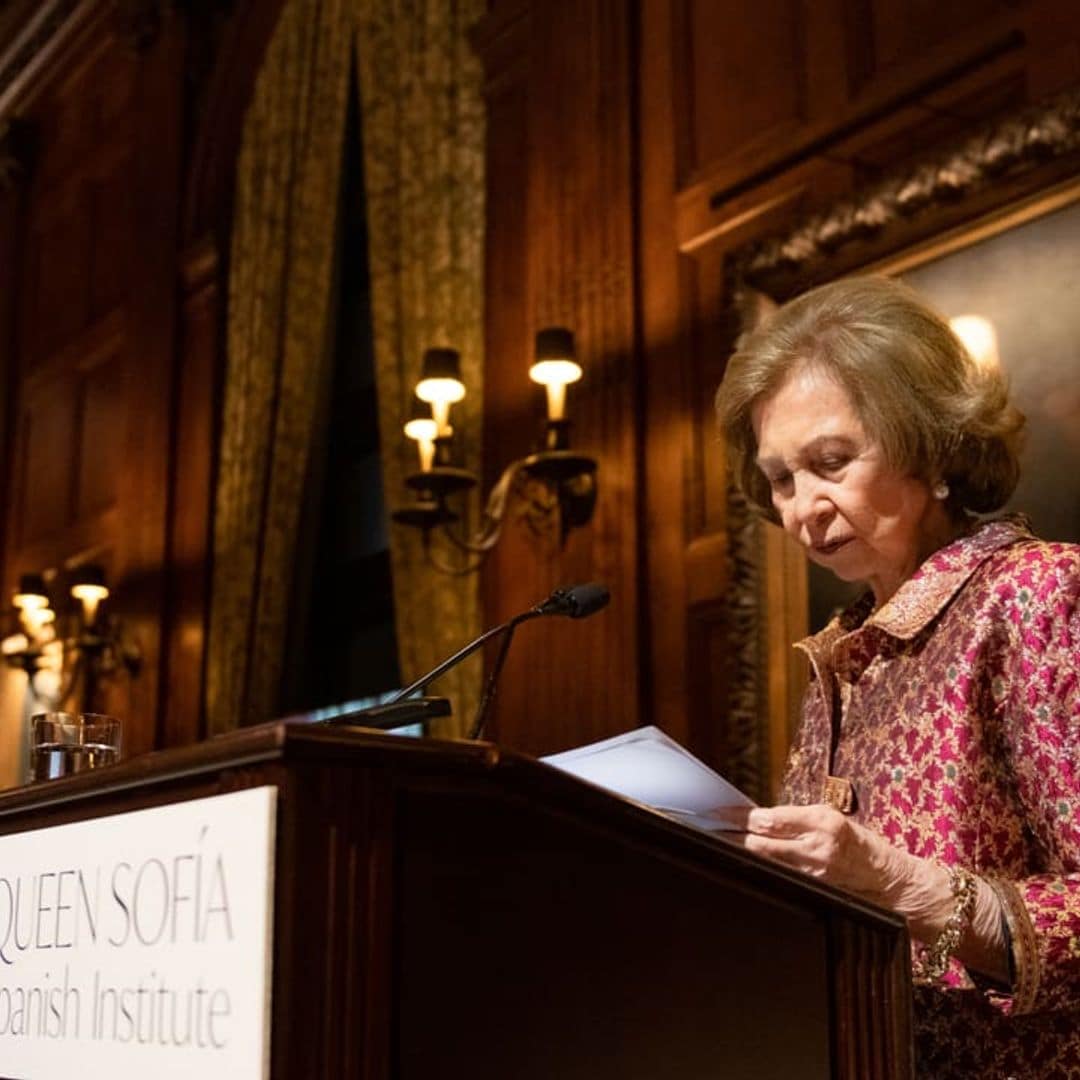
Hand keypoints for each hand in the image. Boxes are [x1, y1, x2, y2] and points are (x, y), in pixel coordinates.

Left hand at [713, 804, 949, 927]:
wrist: (889, 880)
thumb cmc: (857, 843)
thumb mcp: (828, 819)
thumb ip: (794, 819)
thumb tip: (754, 818)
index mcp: (822, 821)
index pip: (768, 819)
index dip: (738, 817)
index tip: (716, 812)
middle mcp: (817, 847)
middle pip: (760, 843)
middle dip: (730, 836)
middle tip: (704, 828)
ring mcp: (814, 874)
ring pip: (765, 862)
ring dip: (739, 853)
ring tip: (715, 843)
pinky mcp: (814, 891)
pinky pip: (779, 878)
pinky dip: (759, 869)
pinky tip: (742, 864)